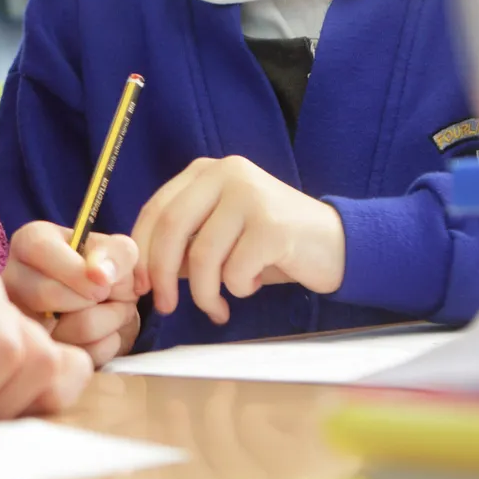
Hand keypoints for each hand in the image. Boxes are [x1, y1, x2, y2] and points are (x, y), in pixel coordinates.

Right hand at [4, 221, 142, 365]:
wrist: (114, 308)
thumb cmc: (109, 272)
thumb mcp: (120, 252)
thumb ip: (116, 253)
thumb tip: (100, 275)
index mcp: (29, 243)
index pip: (40, 250)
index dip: (77, 270)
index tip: (103, 282)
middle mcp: (13, 280)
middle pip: (46, 293)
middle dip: (95, 298)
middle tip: (109, 295)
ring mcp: (22, 320)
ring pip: (69, 329)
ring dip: (108, 321)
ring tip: (112, 311)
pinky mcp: (42, 354)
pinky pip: (80, 354)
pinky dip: (106, 344)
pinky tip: (105, 332)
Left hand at [132, 157, 345, 324]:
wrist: (339, 244)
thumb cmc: (271, 245)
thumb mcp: (220, 235)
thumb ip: (183, 242)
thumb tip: (142, 271)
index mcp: (206, 171)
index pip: (156, 209)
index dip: (142, 251)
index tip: (140, 286)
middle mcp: (227, 173)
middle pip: (172, 228)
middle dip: (162, 275)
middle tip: (164, 306)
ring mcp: (251, 195)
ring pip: (203, 255)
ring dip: (204, 293)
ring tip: (217, 307)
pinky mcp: (272, 225)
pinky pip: (235, 271)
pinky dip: (238, 289)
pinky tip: (253, 286)